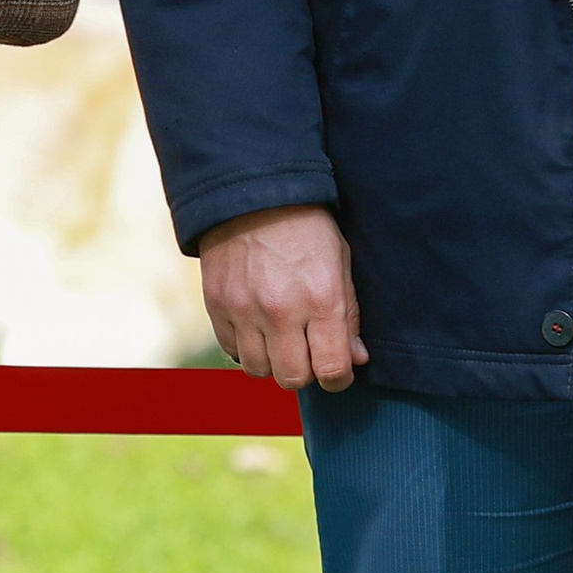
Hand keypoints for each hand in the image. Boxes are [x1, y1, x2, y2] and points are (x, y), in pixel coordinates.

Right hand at [199, 204, 366, 391]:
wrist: (254, 193)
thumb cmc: (308, 227)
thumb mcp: (341, 261)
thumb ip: (348, 314)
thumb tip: (355, 360)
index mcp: (321, 297)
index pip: (331, 369)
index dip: (339, 378)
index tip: (338, 370)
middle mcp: (281, 309)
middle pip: (292, 379)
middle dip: (305, 372)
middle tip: (309, 352)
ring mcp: (245, 310)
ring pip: (259, 371)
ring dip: (273, 362)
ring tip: (281, 337)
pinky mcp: (217, 306)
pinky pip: (232, 351)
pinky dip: (246, 347)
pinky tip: (257, 326)